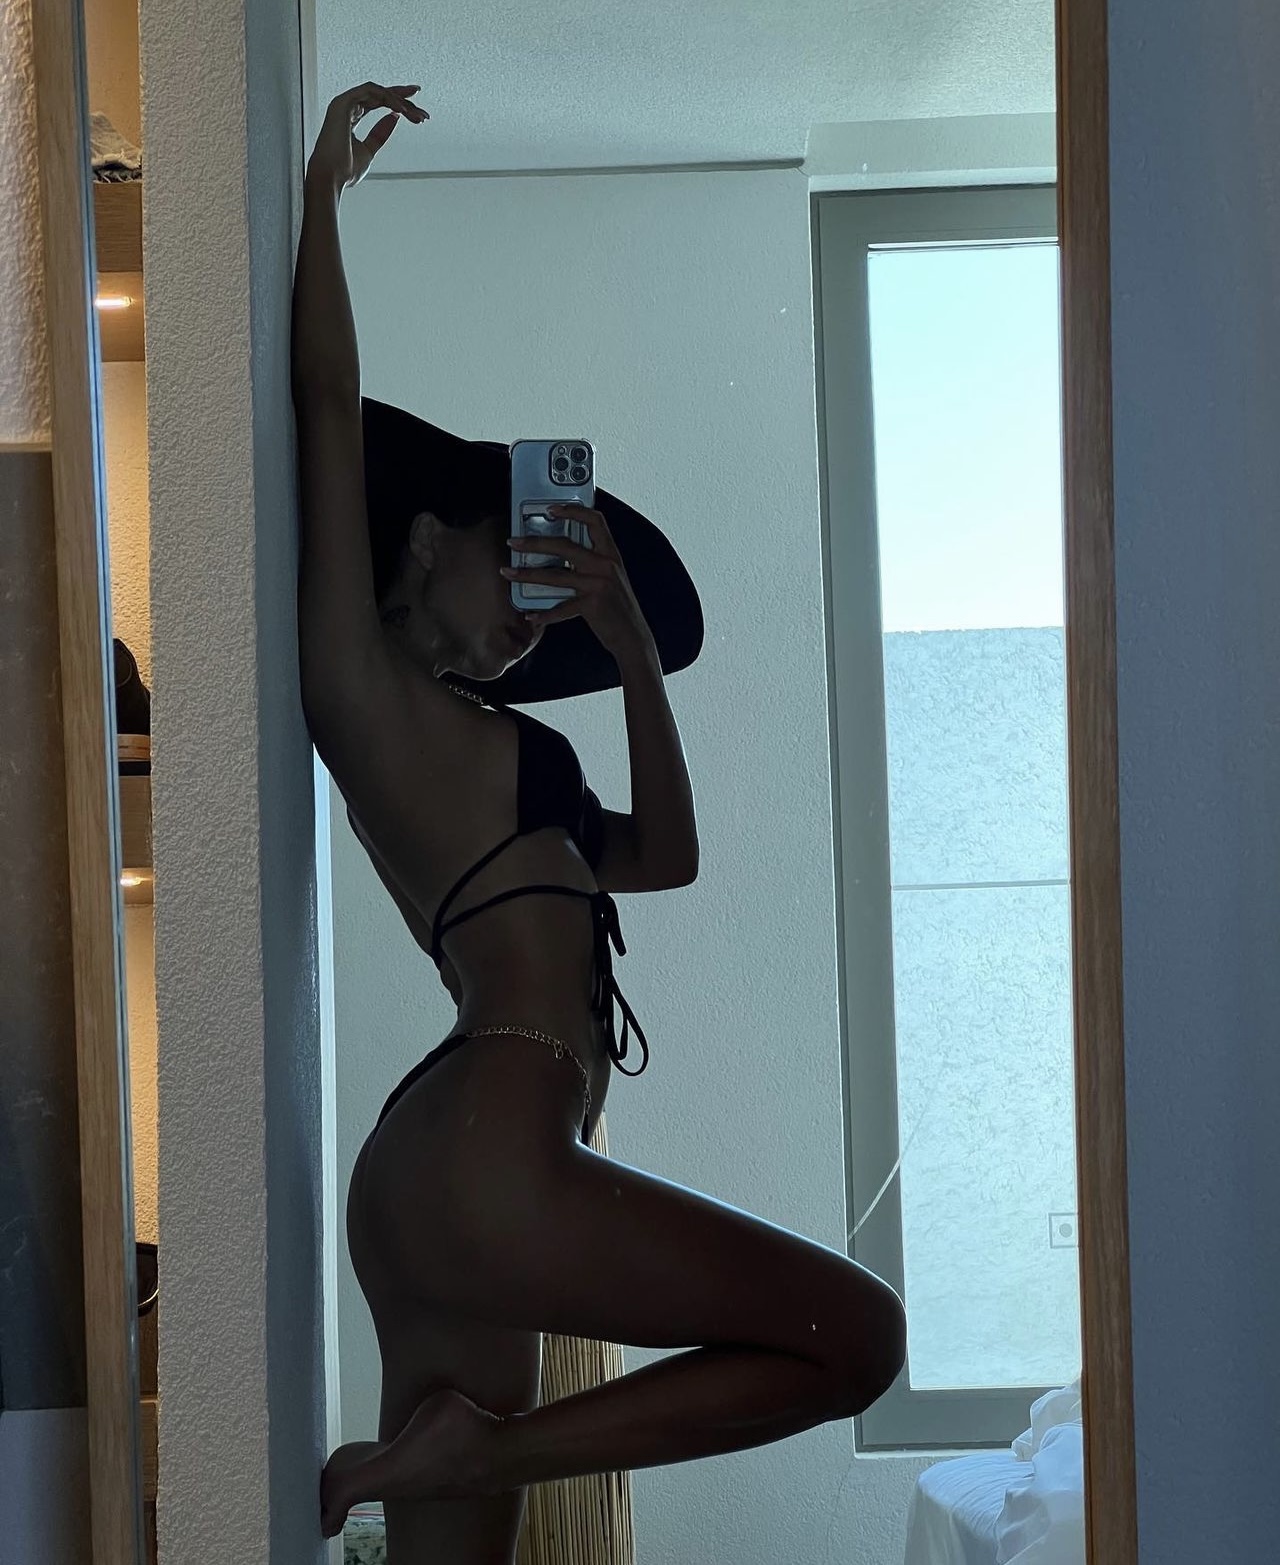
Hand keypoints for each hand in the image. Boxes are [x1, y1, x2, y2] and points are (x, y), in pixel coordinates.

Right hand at [306, 80, 427, 194]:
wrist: (330, 177)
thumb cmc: (344, 169)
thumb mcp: (369, 150)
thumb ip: (379, 134)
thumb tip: (393, 118)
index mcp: (351, 117)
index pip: (377, 102)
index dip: (397, 101)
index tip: (415, 108)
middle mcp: (347, 107)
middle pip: (380, 94)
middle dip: (402, 97)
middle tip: (421, 106)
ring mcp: (344, 103)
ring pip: (378, 92)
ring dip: (399, 101)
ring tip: (415, 115)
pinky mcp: (343, 102)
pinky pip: (371, 91)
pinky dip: (388, 98)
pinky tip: (401, 110)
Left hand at [502, 504, 654, 660]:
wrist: (632, 635)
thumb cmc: (618, 606)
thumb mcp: (611, 576)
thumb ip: (592, 562)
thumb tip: (562, 553)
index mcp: (610, 554)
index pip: (594, 520)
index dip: (573, 510)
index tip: (551, 509)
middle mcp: (605, 565)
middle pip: (564, 545)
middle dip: (534, 542)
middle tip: (514, 543)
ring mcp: (598, 584)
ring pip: (555, 575)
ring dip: (527, 574)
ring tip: (508, 572)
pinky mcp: (591, 605)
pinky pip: (560, 608)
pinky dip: (544, 614)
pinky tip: (531, 615)